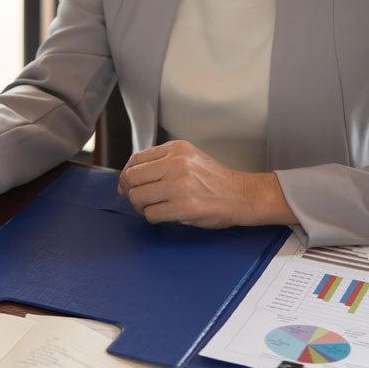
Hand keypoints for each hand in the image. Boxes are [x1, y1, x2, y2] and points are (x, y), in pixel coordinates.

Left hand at [117, 140, 296, 227]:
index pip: (135, 160)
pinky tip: (165, 215)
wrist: (242, 195)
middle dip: (130, 192)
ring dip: (141, 207)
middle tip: (139, 200)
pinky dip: (153, 217)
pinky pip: (151, 214)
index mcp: (176, 149)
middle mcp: (177, 163)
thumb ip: (160, 163)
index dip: (126, 176)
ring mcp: (180, 185)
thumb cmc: (214, 181)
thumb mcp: (187, 159)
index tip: (127, 186)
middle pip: (131, 178)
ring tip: (154, 208)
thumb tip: (126, 180)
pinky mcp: (184, 206)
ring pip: (137, 197)